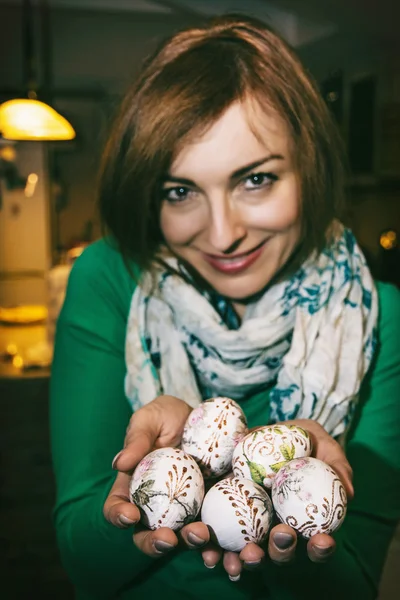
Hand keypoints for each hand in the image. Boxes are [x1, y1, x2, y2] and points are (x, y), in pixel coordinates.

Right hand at [103, 395, 211, 556]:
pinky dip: (222, 543)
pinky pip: (216, 532)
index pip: (117, 507)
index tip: (130, 515)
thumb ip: (137, 438)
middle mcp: (156, 506)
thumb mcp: (150, 418)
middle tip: (168, 539)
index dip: (119, 516)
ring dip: (191, 545)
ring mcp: (186, 511)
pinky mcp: (213, 509)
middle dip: (156, 544)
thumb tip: (120, 463)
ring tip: (202, 537)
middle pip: (148, 535)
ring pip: (183, 539)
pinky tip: (230, 545)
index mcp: (132, 486)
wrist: (205, 416)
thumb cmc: (168, 416)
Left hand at [201, 419, 353, 577]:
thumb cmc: (296, 437)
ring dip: (246, 559)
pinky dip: (209, 544)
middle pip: (280, 553)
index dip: (321, 548)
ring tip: (244, 553)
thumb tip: (347, 492)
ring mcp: (247, 528)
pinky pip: (214, 538)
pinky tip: (203, 538)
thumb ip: (336, 462)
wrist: (257, 429)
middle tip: (280, 536)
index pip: (316, 543)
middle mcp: (275, 530)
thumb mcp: (319, 440)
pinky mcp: (219, 518)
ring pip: (247, 553)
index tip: (322, 540)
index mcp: (302, 520)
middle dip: (282, 552)